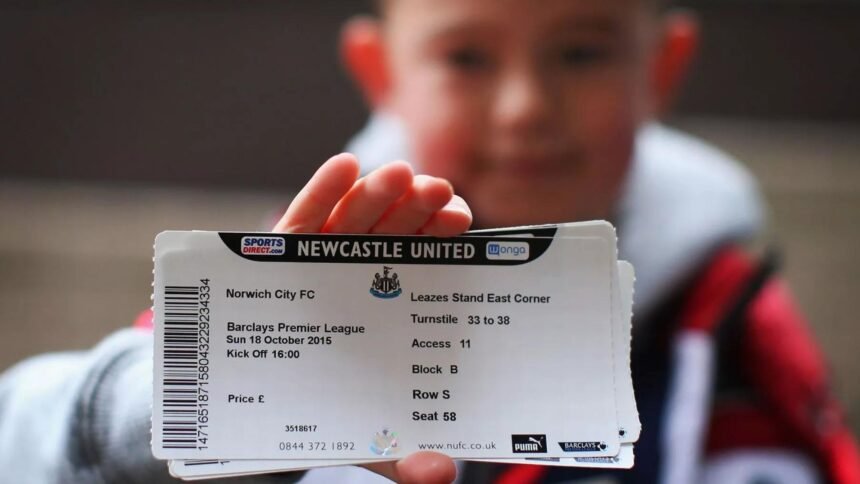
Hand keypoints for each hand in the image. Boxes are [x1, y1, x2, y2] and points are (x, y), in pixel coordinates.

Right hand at [273, 153, 466, 482]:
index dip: (440, 241)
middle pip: (389, 237)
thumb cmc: (321, 412)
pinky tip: (343, 166)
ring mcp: (317, 263)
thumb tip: (441, 476)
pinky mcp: (276, 259)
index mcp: (388, 306)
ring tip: (398, 173)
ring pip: (350, 223)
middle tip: (438, 191)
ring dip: (374, 194)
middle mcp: (357, 278)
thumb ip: (400, 454)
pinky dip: (320, 193)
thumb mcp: (364, 437)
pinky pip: (300, 222)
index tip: (461, 221)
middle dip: (414, 212)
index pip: (420, 266)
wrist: (249, 407)